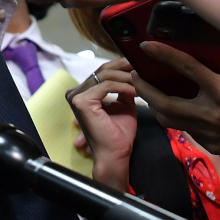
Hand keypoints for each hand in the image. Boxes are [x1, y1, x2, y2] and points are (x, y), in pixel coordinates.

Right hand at [66, 58, 136, 190]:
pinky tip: (137, 90)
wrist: (114, 155)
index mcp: (82, 92)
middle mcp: (74, 92)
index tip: (140, 64)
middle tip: (144, 67)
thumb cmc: (119, 134)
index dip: (121, 65)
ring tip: (144, 81)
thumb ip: (124, 89)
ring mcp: (76, 96)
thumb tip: (134, 72)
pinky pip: (105, 86)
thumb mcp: (124, 105)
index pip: (101, 71)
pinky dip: (123, 86)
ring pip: (104, 76)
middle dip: (125, 67)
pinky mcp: (81, 101)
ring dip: (127, 77)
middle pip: (102, 70)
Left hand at [133, 41, 219, 152]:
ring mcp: (209, 131)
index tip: (146, 46)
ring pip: (169, 120)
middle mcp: (212, 113)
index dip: (164, 55)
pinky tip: (172, 107)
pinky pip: (184, 129)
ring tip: (147, 91)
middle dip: (144, 89)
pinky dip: (175, 117)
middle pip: (165, 102)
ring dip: (154, 105)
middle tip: (135, 75)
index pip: (187, 68)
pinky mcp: (210, 144)